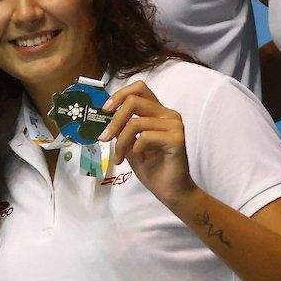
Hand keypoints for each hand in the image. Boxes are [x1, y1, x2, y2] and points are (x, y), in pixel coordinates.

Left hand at [99, 81, 195, 207]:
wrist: (170, 191)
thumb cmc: (152, 168)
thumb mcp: (130, 144)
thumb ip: (121, 129)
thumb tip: (103, 116)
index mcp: (159, 112)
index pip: (139, 88)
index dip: (119, 95)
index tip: (105, 110)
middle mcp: (169, 115)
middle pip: (134, 101)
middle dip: (114, 120)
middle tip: (103, 138)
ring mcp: (175, 126)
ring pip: (135, 122)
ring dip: (121, 142)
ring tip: (119, 157)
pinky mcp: (177, 139)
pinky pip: (145, 137)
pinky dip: (134, 149)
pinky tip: (139, 158)